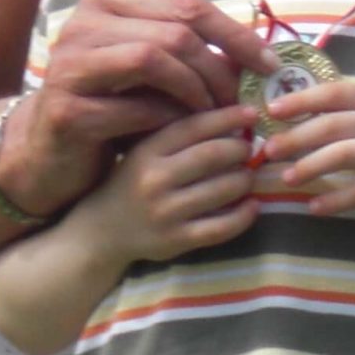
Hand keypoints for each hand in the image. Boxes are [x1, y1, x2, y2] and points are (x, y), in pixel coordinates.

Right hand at [11, 0, 276, 209]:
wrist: (50, 153)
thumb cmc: (112, 106)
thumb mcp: (154, 73)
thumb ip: (193, 54)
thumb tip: (259, 56)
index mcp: (107, 0)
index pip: (187, 5)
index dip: (234, 34)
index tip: (267, 64)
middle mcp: (83, 23)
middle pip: (174, 30)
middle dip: (217, 67)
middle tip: (239, 99)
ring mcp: (70, 64)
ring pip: (152, 57)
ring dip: (194, 89)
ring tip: (212, 114)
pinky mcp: (66, 108)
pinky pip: (133, 106)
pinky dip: (167, 118)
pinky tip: (181, 130)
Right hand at [92, 102, 262, 262]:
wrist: (101, 231)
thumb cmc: (130, 184)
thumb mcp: (142, 153)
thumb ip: (177, 136)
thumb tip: (230, 119)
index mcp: (146, 152)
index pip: (194, 127)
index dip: (227, 117)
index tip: (251, 114)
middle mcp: (154, 180)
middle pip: (212, 155)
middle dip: (240, 149)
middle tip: (249, 149)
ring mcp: (166, 213)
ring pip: (222, 190)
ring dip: (245, 179)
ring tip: (250, 174)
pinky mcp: (177, 241)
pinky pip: (221, 227)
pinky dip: (244, 215)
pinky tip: (252, 205)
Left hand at [259, 81, 354, 218]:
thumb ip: (348, 110)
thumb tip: (293, 112)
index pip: (334, 92)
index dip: (302, 100)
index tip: (272, 111)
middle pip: (333, 125)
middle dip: (296, 138)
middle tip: (269, 150)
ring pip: (345, 155)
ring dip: (311, 166)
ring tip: (287, 178)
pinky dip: (337, 200)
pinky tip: (315, 208)